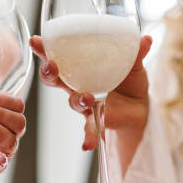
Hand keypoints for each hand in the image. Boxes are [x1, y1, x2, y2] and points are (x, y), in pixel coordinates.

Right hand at [29, 35, 151, 173]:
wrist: (139, 108)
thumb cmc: (129, 82)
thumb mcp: (134, 64)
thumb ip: (137, 52)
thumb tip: (146, 38)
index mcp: (83, 68)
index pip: (60, 55)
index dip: (46, 49)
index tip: (36, 41)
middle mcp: (79, 85)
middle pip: (55, 79)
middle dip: (49, 73)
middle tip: (52, 67)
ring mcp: (86, 104)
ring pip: (73, 101)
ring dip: (78, 99)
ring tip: (88, 98)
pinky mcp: (96, 120)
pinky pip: (89, 129)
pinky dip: (88, 137)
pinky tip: (87, 145)